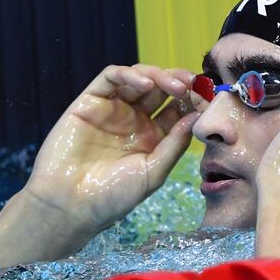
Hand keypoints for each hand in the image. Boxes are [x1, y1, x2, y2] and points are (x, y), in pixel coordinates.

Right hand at [26, 64, 199, 238]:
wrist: (70, 205)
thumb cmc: (113, 196)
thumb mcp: (153, 172)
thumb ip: (175, 143)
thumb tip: (198, 116)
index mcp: (153, 137)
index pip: (178, 110)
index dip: (194, 101)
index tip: (209, 99)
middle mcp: (135, 120)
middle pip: (162, 90)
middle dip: (182, 83)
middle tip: (196, 85)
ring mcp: (113, 109)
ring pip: (140, 79)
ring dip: (162, 76)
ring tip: (177, 86)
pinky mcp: (90, 101)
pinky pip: (111, 78)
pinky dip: (130, 74)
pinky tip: (146, 83)